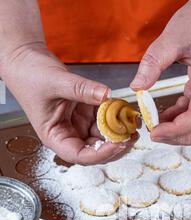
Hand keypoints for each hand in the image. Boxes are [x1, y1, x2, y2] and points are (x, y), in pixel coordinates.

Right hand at [1, 44, 136, 163]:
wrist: (26, 60)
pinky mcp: (86, 114)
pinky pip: (104, 119)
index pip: (80, 155)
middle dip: (115, 146)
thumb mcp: (56, 82)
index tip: (118, 144)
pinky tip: (124, 110)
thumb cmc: (30, 76)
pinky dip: (115, 116)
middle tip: (132, 135)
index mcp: (55, 137)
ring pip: (103, 137)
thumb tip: (106, 95)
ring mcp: (78, 125)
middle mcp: (68, 135)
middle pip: (96, 151)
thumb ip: (82, 90)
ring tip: (132, 122)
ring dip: (119, 132)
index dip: (100, 154)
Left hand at [131, 0, 190, 144]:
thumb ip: (153, 62)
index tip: (155, 132)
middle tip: (156, 135)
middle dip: (182, 137)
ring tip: (157, 125)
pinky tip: (163, 115)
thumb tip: (137, 87)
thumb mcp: (174, 37)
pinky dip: (181, 118)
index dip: (176, 129)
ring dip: (181, 130)